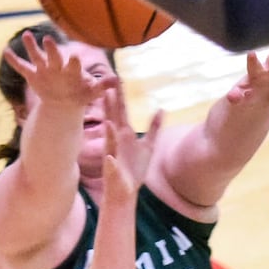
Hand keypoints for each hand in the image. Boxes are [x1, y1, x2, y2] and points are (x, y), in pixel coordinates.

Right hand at [3, 31, 99, 115]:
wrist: (65, 102)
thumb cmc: (81, 94)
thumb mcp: (91, 93)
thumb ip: (101, 86)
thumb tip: (116, 80)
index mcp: (72, 71)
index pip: (73, 65)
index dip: (74, 62)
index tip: (75, 56)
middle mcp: (57, 67)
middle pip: (54, 57)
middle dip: (51, 49)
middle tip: (47, 39)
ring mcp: (44, 70)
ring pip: (36, 57)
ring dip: (31, 47)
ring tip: (26, 35)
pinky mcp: (32, 75)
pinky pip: (22, 67)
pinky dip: (14, 60)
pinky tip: (6, 51)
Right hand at [102, 90, 163, 207]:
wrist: (126, 190)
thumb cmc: (135, 168)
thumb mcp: (148, 146)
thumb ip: (154, 128)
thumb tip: (161, 109)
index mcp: (124, 133)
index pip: (121, 111)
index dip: (120, 96)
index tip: (119, 79)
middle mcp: (116, 140)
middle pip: (113, 118)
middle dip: (110, 104)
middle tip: (106, 86)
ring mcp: (112, 153)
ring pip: (109, 139)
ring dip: (108, 128)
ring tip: (107, 118)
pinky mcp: (112, 169)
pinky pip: (111, 163)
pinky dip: (110, 159)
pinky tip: (110, 156)